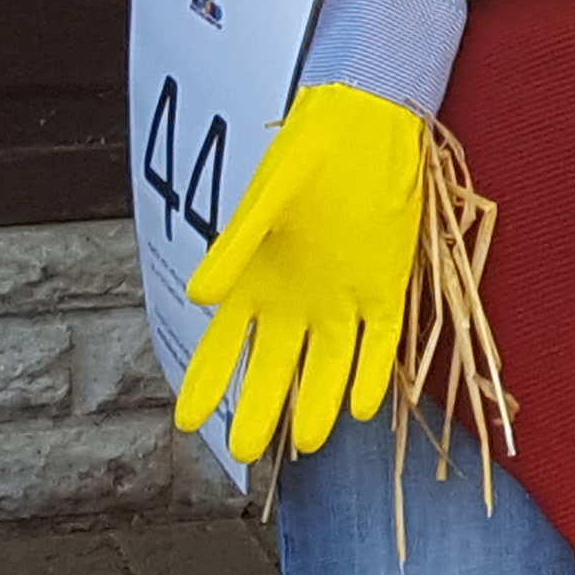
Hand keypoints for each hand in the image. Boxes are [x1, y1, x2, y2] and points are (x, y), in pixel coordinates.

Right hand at [179, 83, 420, 459]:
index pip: (223, 345)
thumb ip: (236, 247)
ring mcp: (343, 299)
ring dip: (319, 403)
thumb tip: (199, 296)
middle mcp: (297, 301)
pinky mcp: (387, 289)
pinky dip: (373, 374)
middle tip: (245, 452)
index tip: (187, 422)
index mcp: (257, 280)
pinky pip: (380, 343)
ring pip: (328, 367)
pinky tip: (367, 408)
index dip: (206, 383)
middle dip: (259, 409)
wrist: (367, 122)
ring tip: (307, 441)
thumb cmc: (306, 152)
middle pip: (274, 369)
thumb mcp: (268, 196)